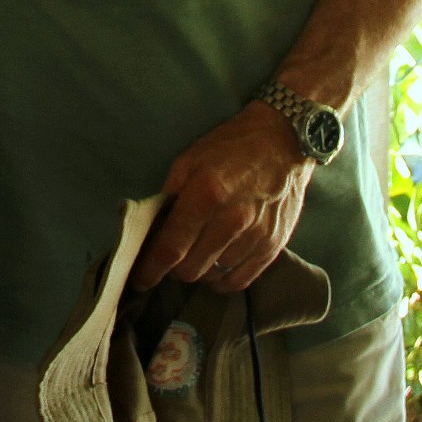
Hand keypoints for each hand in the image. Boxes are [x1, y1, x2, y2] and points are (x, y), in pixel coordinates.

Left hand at [131, 101, 312, 293]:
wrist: (282, 141)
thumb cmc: (230, 147)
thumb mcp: (189, 160)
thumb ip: (169, 196)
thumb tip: (154, 229)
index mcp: (206, 194)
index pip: (170, 248)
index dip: (150, 269)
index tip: (139, 280)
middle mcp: (232, 220)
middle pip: (190, 269)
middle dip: (172, 268)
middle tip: (171, 256)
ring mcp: (256, 236)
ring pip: (212, 276)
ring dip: (198, 270)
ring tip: (196, 252)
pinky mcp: (273, 246)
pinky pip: (239, 281)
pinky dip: (221, 280)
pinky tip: (214, 267)